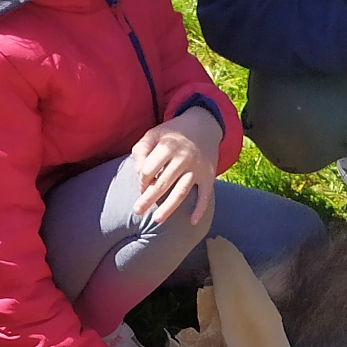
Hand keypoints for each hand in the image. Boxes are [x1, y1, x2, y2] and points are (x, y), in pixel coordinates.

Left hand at [131, 108, 221, 226]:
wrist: (204, 124)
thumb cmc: (173, 133)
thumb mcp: (154, 134)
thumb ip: (141, 150)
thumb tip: (139, 175)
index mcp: (167, 146)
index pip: (148, 169)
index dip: (141, 180)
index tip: (141, 187)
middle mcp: (183, 157)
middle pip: (162, 183)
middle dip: (148, 199)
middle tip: (137, 211)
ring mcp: (197, 168)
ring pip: (181, 191)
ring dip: (169, 207)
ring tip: (157, 220)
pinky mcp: (209, 175)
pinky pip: (205, 195)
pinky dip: (200, 209)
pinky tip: (192, 222)